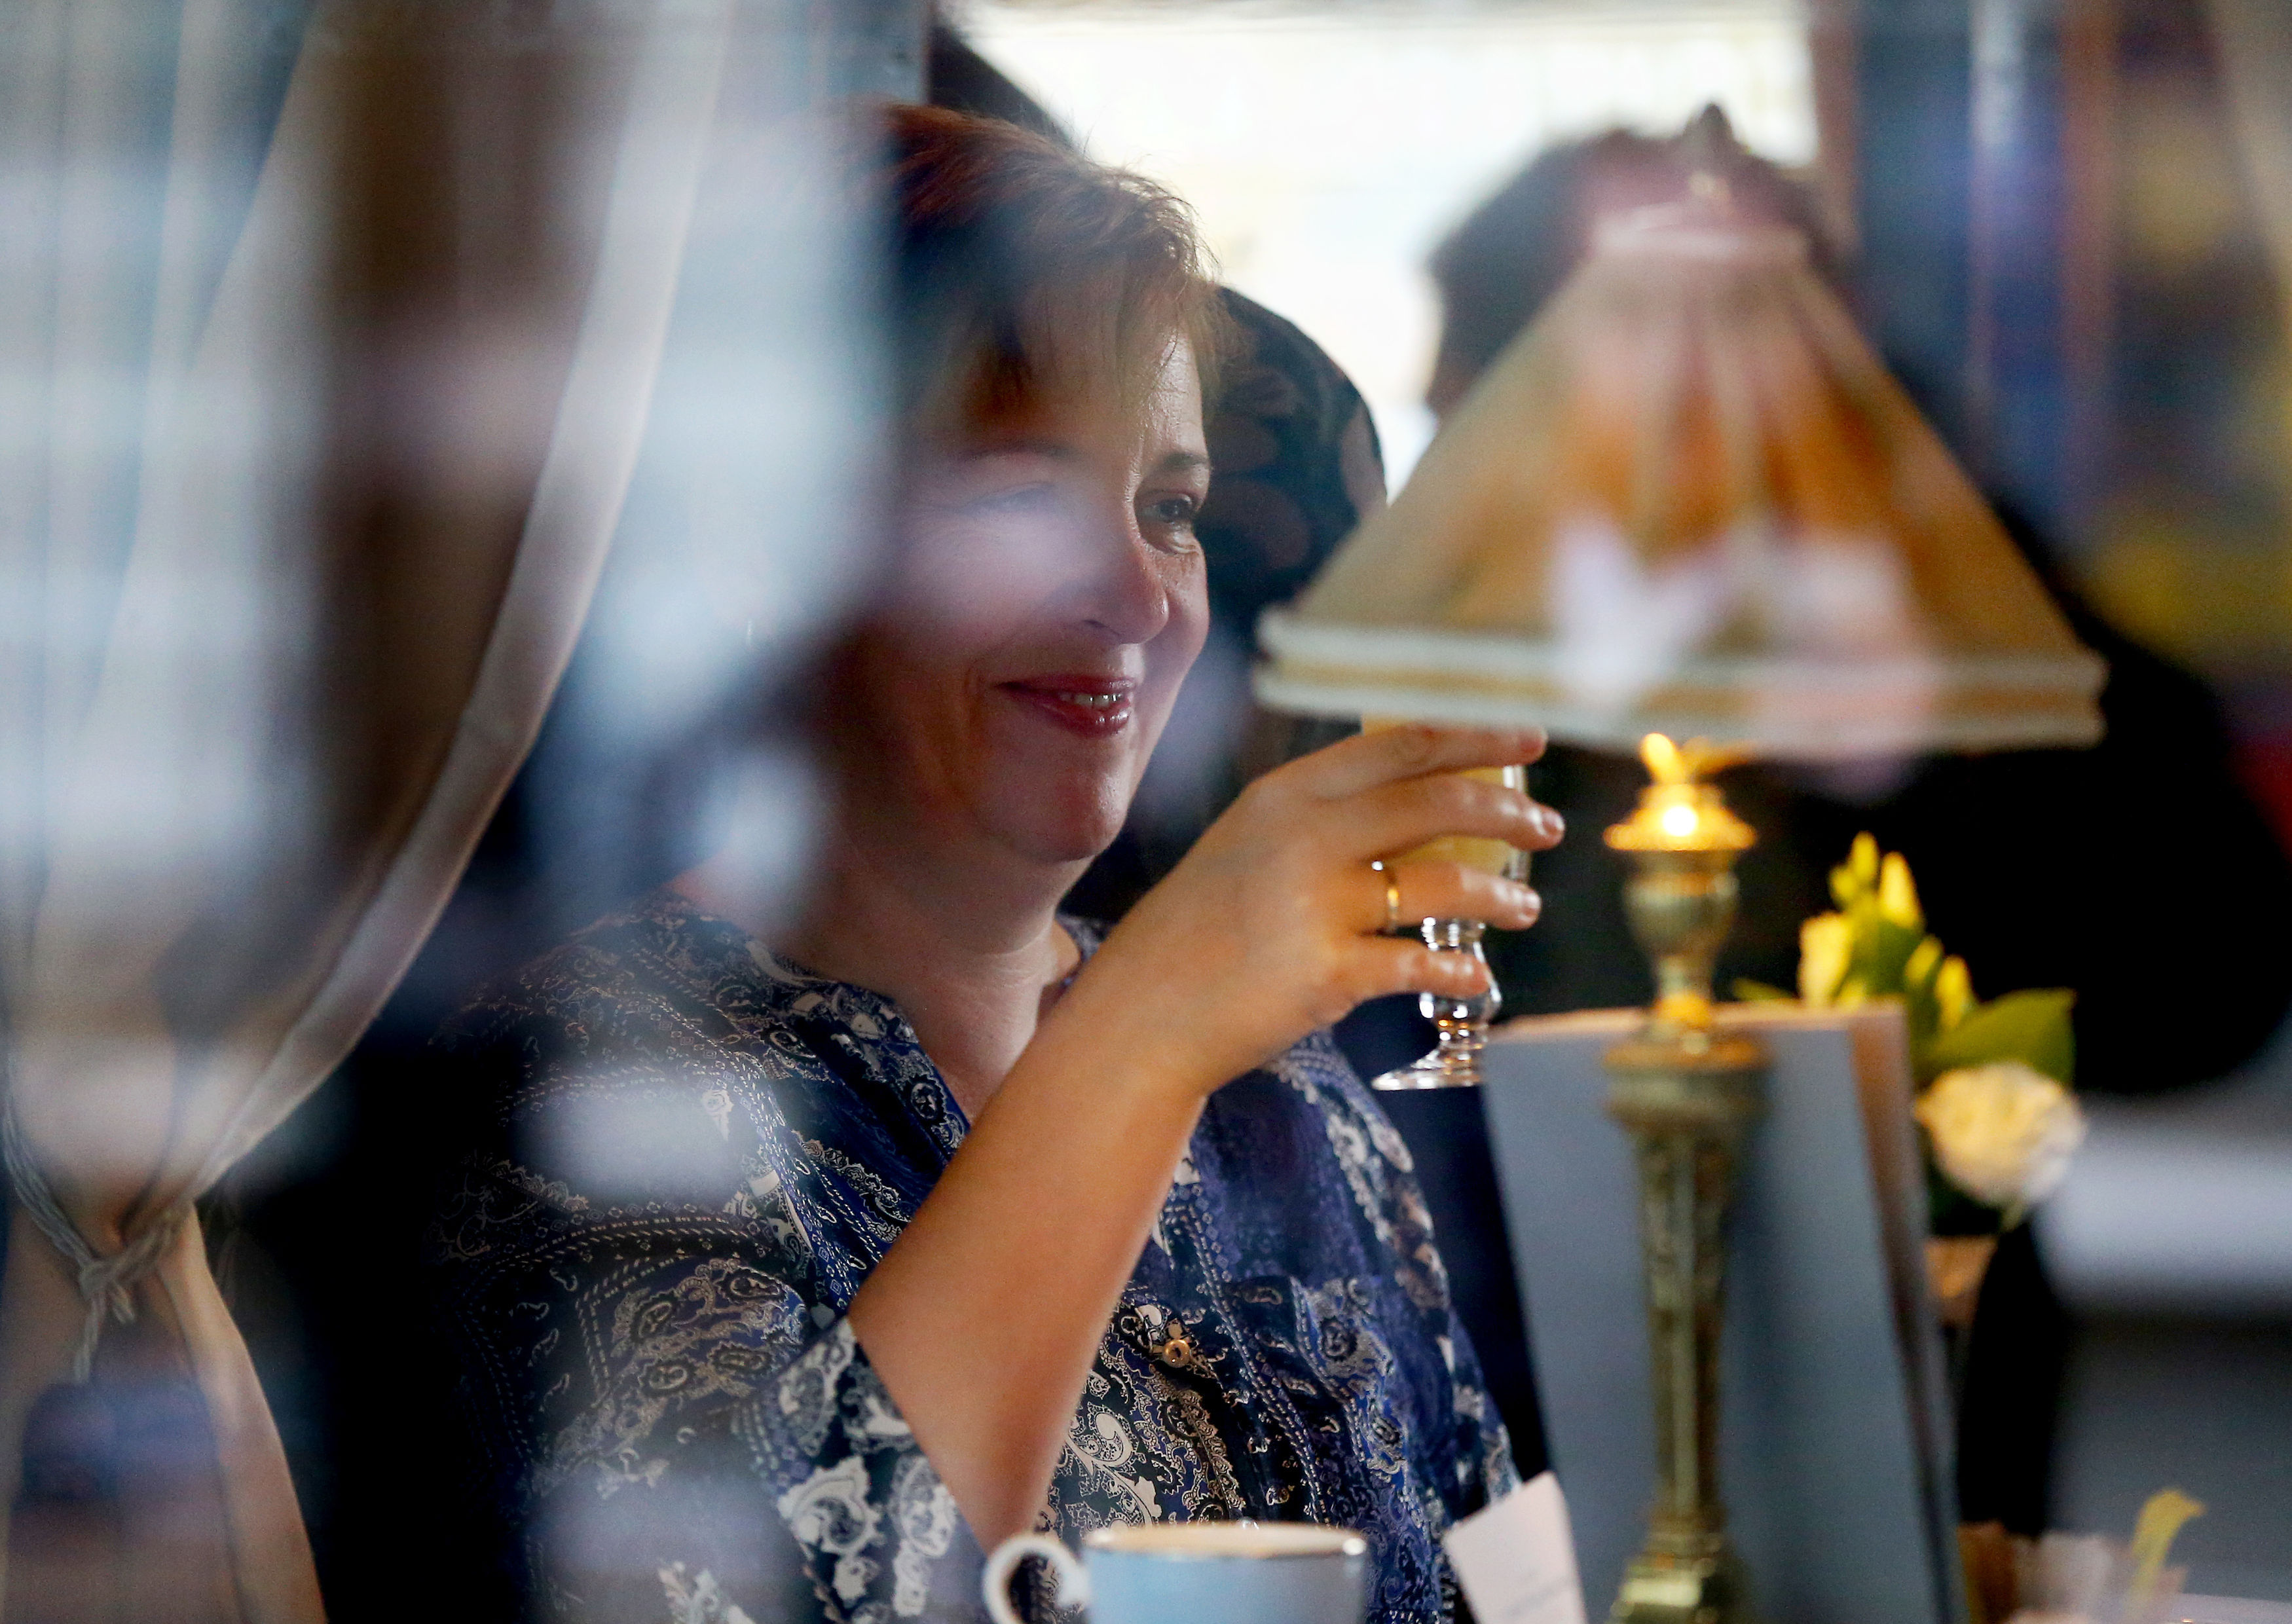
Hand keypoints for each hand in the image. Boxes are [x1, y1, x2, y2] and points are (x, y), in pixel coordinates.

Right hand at [1056, 724, 1560, 1096]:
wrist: (1144, 1013)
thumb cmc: (1197, 931)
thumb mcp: (1246, 847)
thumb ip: (1317, 821)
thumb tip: (1414, 805)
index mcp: (1285, 797)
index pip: (1399, 746)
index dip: (1474, 738)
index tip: (1527, 739)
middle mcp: (1302, 838)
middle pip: (1433, 804)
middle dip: (1506, 814)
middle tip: (1546, 828)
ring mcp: (1315, 907)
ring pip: (1441, 887)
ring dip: (1497, 898)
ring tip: (1523, 909)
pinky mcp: (1327, 976)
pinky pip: (1419, 966)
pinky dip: (1458, 971)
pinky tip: (1475, 977)